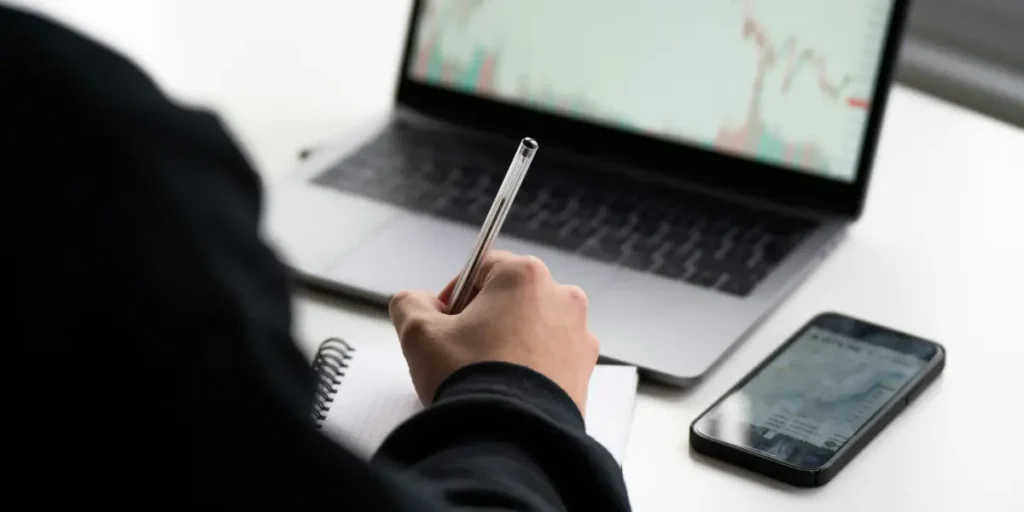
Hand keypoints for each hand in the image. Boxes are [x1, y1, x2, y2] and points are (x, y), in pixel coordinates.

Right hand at [388, 250, 598, 413]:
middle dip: (485, 318)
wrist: (509, 440)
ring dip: (509, 342)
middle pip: (511, 297)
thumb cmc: (471, 381)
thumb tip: (414, 302)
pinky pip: (551, 358)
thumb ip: (409, 303)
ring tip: (485, 374)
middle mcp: (561, 298)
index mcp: (525, 276)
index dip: (455, 294)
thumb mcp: (419, 334)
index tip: (443, 320)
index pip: (482, 268)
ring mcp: (579, 335)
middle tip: (461, 350)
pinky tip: (507, 389)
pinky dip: (531, 367)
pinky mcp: (585, 371)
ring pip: (533, 327)